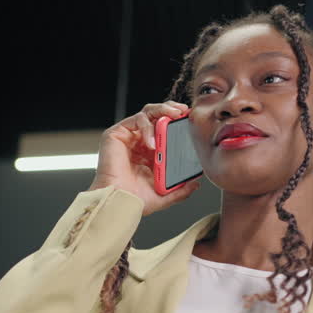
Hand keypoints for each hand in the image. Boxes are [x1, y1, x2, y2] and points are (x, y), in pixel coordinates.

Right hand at [89, 101, 202, 215]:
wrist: (118, 202)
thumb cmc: (135, 200)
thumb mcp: (165, 194)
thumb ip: (181, 189)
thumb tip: (196, 183)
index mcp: (151, 152)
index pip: (166, 129)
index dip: (177, 122)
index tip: (191, 120)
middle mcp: (139, 141)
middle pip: (157, 115)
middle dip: (172, 109)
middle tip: (184, 112)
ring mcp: (128, 137)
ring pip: (147, 112)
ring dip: (163, 110)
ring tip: (174, 116)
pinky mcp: (116, 134)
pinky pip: (136, 121)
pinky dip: (148, 128)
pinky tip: (153, 144)